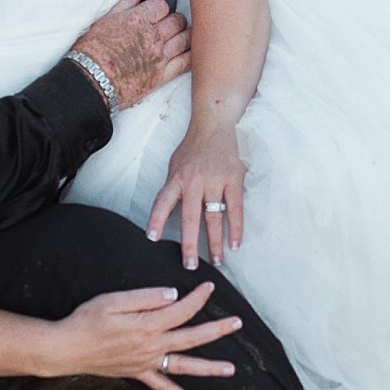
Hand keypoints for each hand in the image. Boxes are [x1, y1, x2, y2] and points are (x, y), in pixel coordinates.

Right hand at [39, 281, 237, 389]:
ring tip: (231, 369)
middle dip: (217, 329)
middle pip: (192, 337)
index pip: (181, 309)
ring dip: (209, 368)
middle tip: (238, 323)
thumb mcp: (114, 300)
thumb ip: (145, 297)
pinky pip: (164, 388)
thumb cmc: (86, 321)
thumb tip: (173, 294)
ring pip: (185, 366)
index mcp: (147, 325)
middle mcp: (152, 346)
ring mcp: (147, 363)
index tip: (210, 286)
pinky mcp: (139, 374)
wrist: (67, 348)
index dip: (198, 298)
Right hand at [70, 0, 189, 108]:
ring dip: (185, 35)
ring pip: (185, 39)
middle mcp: (152, 36)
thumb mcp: (104, 21)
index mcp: (138, 20)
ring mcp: (159, 56)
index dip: (161, 7)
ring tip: (182, 35)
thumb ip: (123, 5)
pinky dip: (191, 56)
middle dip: (176, 20)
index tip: (158, 11)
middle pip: (177, 21)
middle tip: (172, 23)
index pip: (162, 5)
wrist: (91, 81)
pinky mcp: (161, 75)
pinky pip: (185, 63)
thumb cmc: (92, 53)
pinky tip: (190, 53)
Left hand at [147, 122, 246, 268]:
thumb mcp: (176, 166)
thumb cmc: (193, 148)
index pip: (163, 202)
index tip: (153, 238)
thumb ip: (173, 189)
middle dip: (190, 243)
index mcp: (177, 179)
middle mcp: (195, 181)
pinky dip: (236, 227)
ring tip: (216, 261)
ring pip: (214, 216)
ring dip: (215, 241)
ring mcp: (215, 181)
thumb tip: (167, 214)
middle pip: (191, 217)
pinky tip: (234, 244)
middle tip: (190, 265)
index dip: (157, 220)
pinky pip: (235, 208)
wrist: (214, 125)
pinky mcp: (233, 179)